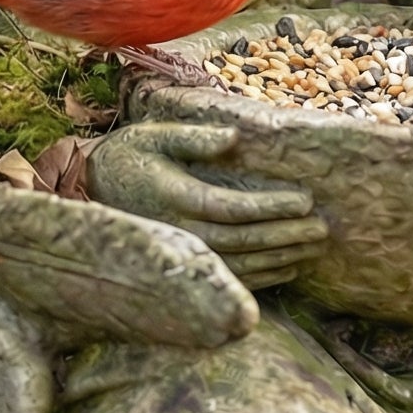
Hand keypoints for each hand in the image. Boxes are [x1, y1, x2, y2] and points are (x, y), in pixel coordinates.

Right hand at [86, 121, 327, 289]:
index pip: (232, 207)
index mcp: (174, 195)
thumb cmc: (130, 156)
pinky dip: (261, 277)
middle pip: (241, 239)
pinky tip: (287, 268)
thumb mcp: (155, 135)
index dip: (271, 206)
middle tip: (322, 228)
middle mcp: (178, 229)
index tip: (305, 200)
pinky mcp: (182, 263)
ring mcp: (179, 251)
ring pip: (238, 264)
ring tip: (313, 248)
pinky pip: (227, 277)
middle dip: (285, 235)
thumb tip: (234, 139)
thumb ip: (194, 138)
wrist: (91, 191)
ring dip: (280, 258)